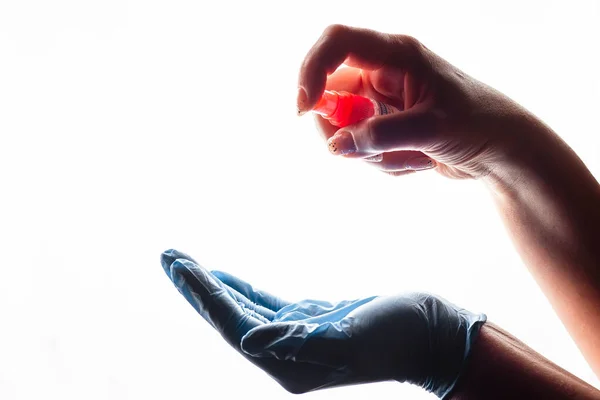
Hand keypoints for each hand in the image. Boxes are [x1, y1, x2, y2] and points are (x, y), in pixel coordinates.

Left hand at [161, 249, 485, 396]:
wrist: (433, 335)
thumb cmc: (400, 336)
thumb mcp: (353, 337)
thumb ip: (302, 341)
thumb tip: (252, 342)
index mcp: (290, 363)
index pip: (234, 326)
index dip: (205, 296)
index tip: (180, 265)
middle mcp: (286, 355)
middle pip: (229, 318)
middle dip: (197, 287)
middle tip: (168, 256)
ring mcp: (296, 338)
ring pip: (242, 310)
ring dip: (212, 286)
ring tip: (183, 262)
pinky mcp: (310, 323)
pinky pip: (264, 305)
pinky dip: (240, 290)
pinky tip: (224, 277)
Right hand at [298, 25, 545, 179]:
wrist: (501, 149)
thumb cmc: (477, 124)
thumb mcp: (432, 129)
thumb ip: (382, 136)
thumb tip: (336, 145)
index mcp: (396, 54)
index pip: (337, 43)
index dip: (312, 69)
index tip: (305, 108)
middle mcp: (384, 71)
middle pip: (331, 91)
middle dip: (341, 127)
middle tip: (359, 152)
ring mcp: (382, 99)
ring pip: (345, 126)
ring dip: (368, 151)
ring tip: (411, 157)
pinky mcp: (384, 123)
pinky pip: (361, 144)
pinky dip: (379, 160)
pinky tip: (414, 160)